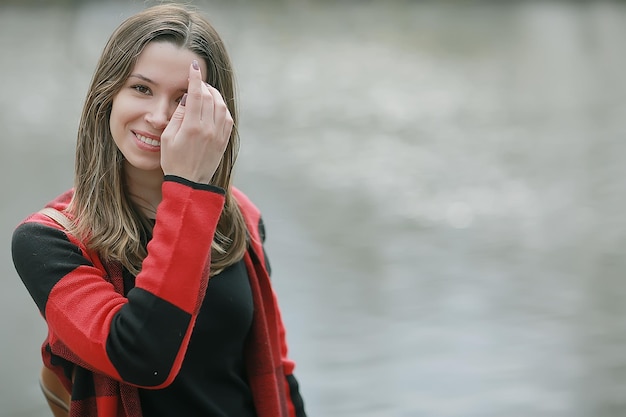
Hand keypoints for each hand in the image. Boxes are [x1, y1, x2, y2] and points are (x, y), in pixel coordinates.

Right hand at [160, 60, 232, 183]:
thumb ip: (178, 116)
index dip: (195, 78)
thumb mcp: (168, 138)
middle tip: (196, 81)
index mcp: (192, 127)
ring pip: (221, 106)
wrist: (190, 183)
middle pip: (210, 97)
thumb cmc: (173, 161)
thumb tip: (186, 98)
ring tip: (205, 92)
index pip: (195, 95)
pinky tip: (214, 106)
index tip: (193, 66)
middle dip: (203, 85)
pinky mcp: (224, 141)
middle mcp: (209, 129)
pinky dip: (222, 108)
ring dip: (214, 95)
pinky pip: (227, 118)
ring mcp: (219, 135)